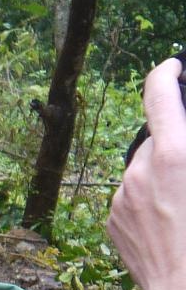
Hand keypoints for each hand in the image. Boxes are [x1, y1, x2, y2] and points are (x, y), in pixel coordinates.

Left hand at [108, 56, 185, 289]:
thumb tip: (182, 137)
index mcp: (175, 156)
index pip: (159, 94)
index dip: (166, 73)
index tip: (175, 68)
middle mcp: (140, 170)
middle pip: (157, 139)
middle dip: (176, 145)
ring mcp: (121, 196)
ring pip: (143, 169)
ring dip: (164, 175)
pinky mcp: (111, 220)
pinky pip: (131, 196)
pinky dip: (149, 199)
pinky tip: (170, 222)